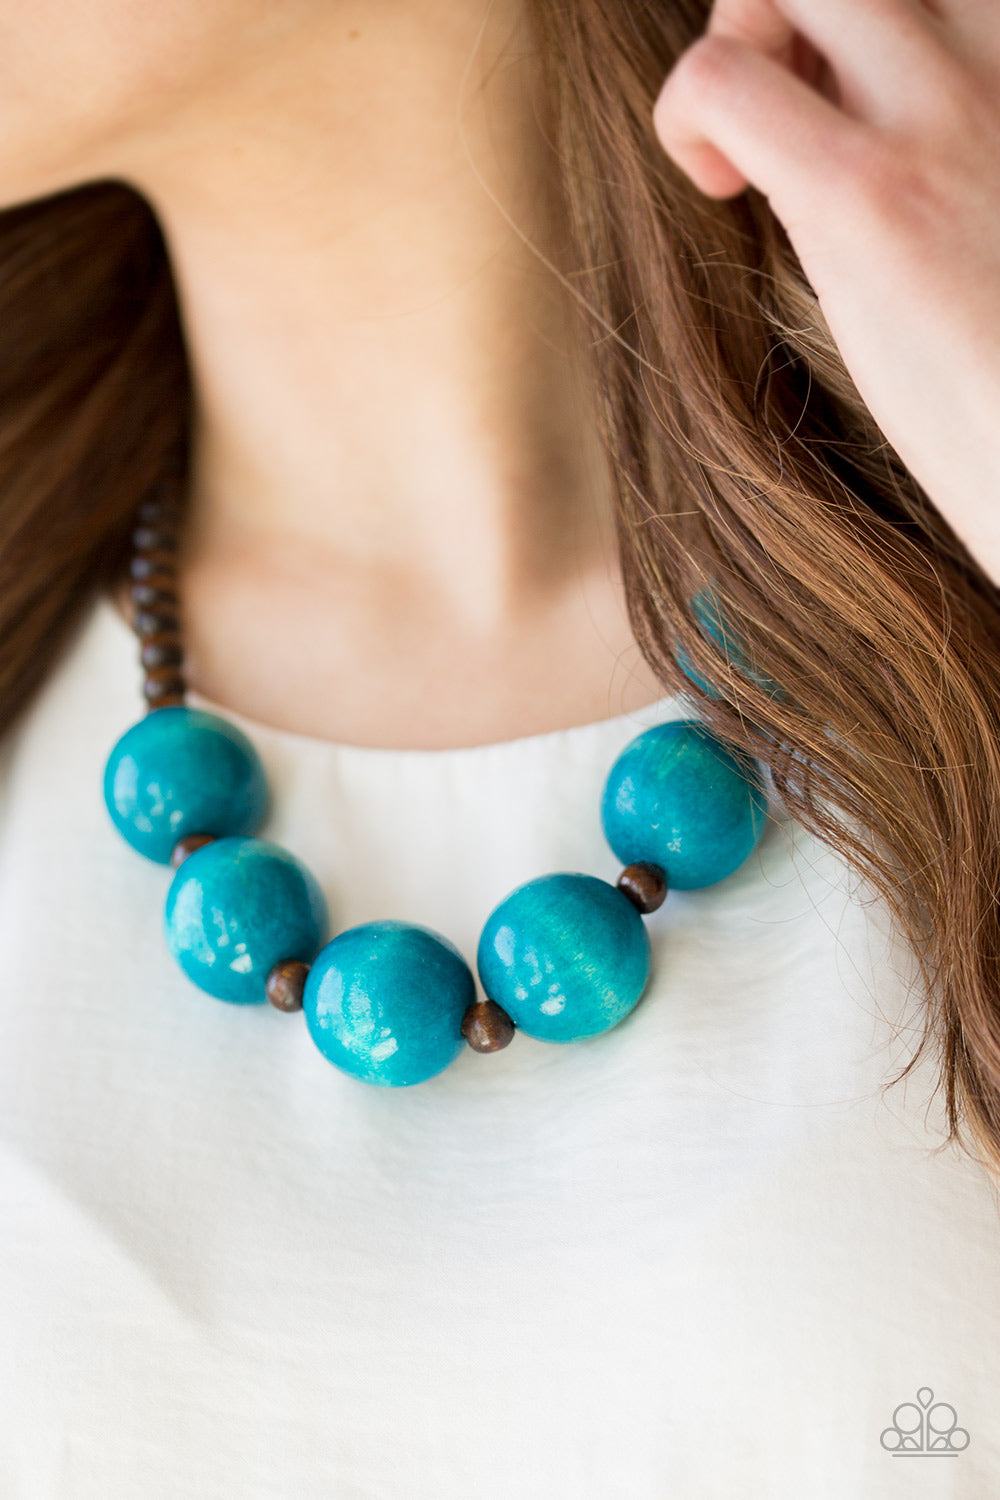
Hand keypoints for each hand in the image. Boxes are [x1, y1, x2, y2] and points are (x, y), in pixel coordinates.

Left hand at [653, 0, 999, 587]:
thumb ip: (975, 149)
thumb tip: (882, 132)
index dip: (870, 31)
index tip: (846, 100)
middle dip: (796, 7)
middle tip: (782, 100)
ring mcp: (955, 111)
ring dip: (745, 36)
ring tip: (745, 143)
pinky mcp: (871, 198)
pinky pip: (726, 80)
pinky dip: (688, 111)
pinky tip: (717, 187)